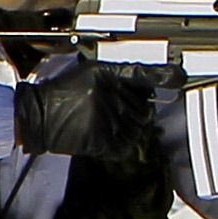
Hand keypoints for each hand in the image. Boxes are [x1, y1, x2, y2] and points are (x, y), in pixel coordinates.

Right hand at [12, 60, 159, 162]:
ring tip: (111, 124)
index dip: (165, 76)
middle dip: (139, 111)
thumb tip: (144, 84)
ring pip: (137, 128)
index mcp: (106, 75)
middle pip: (144, 107)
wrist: (38, 115)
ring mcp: (106, 119)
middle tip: (121, 111)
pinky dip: (122, 144)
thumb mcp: (88, 72)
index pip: (144, 73)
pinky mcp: (101, 139)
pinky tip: (109, 136)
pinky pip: (125, 145)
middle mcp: (109, 95)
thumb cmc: (60, 94)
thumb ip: (117, 75)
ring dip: (131, 129)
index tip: (179, 78)